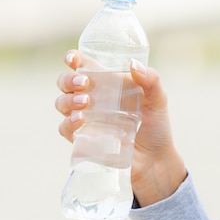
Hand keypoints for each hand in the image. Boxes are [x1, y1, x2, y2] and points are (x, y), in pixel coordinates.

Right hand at [55, 51, 186, 205]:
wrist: (154, 161)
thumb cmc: (156, 127)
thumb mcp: (158, 100)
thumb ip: (151, 80)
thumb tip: (133, 64)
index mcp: (107, 84)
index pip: (83, 66)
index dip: (73, 59)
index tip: (72, 58)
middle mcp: (92, 99)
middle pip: (65, 83)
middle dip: (68, 80)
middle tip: (83, 83)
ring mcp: (86, 119)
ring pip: (61, 103)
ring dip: (68, 100)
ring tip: (85, 102)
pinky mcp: (83, 140)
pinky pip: (65, 128)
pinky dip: (69, 122)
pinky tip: (81, 120)